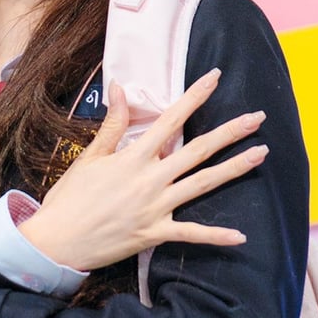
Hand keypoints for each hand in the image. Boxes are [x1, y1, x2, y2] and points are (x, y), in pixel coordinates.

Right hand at [18, 72, 267, 271]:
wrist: (56, 240)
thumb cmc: (69, 198)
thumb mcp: (89, 157)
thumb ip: (113, 124)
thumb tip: (120, 87)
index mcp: (134, 157)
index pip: (171, 120)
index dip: (195, 96)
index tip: (216, 77)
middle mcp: (150, 179)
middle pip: (198, 150)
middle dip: (231, 131)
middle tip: (258, 117)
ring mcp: (155, 207)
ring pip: (203, 184)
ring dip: (234, 169)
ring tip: (261, 154)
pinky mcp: (154, 234)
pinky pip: (190, 234)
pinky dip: (215, 237)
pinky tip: (240, 237)